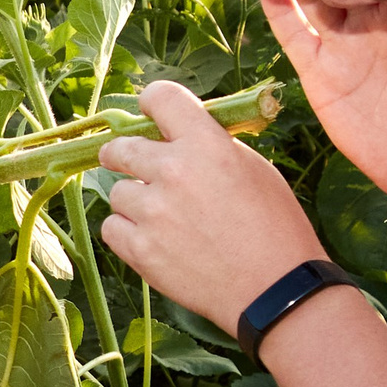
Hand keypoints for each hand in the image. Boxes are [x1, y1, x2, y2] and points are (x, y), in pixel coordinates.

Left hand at [99, 81, 325, 333]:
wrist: (274, 289)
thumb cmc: (275, 228)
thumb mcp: (255, 169)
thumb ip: (212, 146)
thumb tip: (179, 135)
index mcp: (206, 143)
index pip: (160, 97)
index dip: (153, 104)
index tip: (151, 116)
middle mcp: (173, 171)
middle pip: (119, 147)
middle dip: (124, 155)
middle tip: (134, 166)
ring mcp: (152, 212)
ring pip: (116, 192)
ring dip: (133, 201)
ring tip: (162, 218)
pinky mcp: (140, 250)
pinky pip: (111, 228)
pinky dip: (126, 232)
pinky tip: (152, 239)